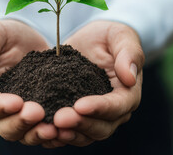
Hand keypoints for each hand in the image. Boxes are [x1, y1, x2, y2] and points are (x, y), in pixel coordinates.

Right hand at [0, 20, 58, 146]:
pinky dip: (54, 135)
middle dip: (21, 122)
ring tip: (54, 128)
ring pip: (25, 134)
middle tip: (38, 113)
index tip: (16, 102)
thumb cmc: (6, 35)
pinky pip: (44, 131)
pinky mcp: (41, 116)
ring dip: (38, 134)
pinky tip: (66, 131)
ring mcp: (21, 115)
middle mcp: (0, 110)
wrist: (29, 40)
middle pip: (5, 127)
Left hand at [53, 21, 144, 146]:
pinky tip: (43, 131)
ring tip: (50, 128)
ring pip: (86, 135)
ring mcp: (96, 116)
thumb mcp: (120, 35)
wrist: (91, 40)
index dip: (99, 108)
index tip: (79, 105)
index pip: (117, 106)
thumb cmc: (109, 36)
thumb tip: (130, 77)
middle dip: (80, 124)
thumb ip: (129, 53)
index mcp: (128, 93)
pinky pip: (71, 132)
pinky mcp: (78, 117)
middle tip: (59, 119)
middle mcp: (115, 111)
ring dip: (69, 134)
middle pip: (102, 127)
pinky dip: (59, 136)